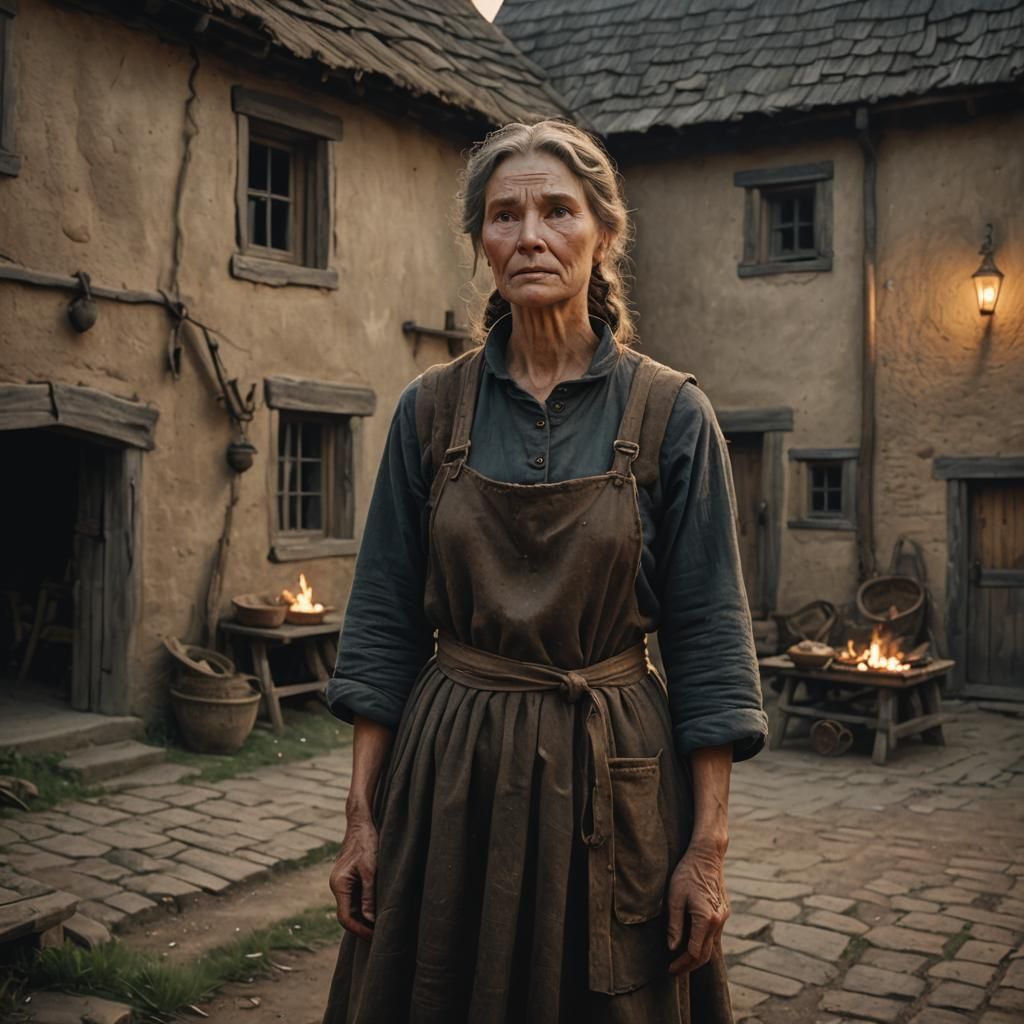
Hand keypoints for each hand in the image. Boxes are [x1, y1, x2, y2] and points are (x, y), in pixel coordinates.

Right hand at [329, 812, 378, 939]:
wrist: (362, 821)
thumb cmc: (367, 842)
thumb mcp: (370, 869)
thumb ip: (369, 895)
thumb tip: (370, 920)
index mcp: (339, 885)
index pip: (345, 918)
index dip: (360, 930)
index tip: (375, 937)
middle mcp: (337, 885)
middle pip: (348, 915)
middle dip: (363, 927)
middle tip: (381, 936)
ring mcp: (343, 881)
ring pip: (352, 907)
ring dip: (365, 917)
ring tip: (382, 926)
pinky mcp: (350, 877)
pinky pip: (356, 897)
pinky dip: (366, 906)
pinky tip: (379, 909)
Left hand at [666, 841, 729, 973]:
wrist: (707, 855)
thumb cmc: (687, 873)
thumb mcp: (675, 897)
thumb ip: (674, 924)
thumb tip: (672, 948)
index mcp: (706, 919)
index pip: (694, 952)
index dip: (682, 964)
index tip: (670, 969)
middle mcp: (718, 921)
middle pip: (705, 954)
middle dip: (689, 965)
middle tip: (674, 971)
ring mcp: (723, 917)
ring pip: (711, 945)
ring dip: (697, 956)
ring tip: (680, 960)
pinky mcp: (723, 912)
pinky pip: (714, 935)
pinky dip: (703, 943)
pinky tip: (691, 942)